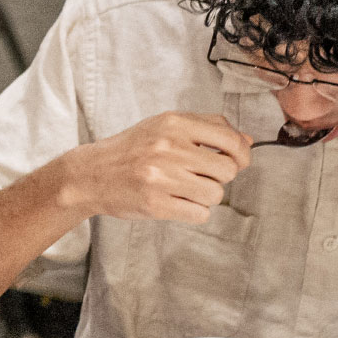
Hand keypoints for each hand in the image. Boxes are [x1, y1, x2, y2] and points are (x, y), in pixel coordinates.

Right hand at [58, 112, 249, 224]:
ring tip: (185, 189)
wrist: (90, 173)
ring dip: (206, 195)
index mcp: (173, 124)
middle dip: (220, 176)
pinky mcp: (156, 204)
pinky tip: (176, 202)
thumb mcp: (164, 127)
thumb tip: (247, 141)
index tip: (238, 160)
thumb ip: (206, 129)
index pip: (230, 138)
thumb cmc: (130, 150)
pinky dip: (193, 211)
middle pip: (228, 170)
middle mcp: (168, 148)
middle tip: (201, 175)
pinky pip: (199, 213)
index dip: (242, 153)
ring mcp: (161, 177)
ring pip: (215, 194)